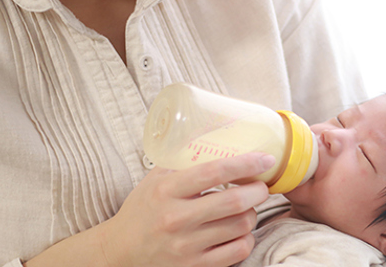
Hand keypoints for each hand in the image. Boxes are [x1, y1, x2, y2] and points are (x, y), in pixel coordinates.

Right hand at [100, 152, 274, 266]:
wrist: (120, 250)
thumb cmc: (143, 209)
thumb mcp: (156, 179)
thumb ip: (183, 160)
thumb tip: (217, 132)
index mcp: (167, 190)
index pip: (214, 172)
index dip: (245, 163)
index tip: (265, 159)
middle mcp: (176, 218)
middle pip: (234, 202)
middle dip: (258, 191)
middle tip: (262, 186)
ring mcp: (186, 246)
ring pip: (240, 226)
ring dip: (252, 214)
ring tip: (247, 208)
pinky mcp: (194, 266)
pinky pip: (237, 251)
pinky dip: (246, 238)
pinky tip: (240, 231)